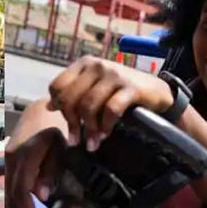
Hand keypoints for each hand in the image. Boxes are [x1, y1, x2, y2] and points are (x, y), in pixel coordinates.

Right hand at [5, 127, 64, 207]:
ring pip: (7, 195)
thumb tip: (41, 196)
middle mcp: (11, 160)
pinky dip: (18, 200)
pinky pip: (9, 187)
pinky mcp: (8, 162)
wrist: (40, 109)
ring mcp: (7, 161)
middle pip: (11, 198)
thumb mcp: (60, 147)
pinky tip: (32, 205)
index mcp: (25, 156)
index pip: (21, 193)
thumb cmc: (56, 126)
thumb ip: (50, 171)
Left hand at [47, 56, 172, 149]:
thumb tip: (49, 105)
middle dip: (71, 123)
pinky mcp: (131, 87)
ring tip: (92, 144)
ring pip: (89, 105)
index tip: (66, 122)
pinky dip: (105, 126)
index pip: (58, 85)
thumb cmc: (121, 91)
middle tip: (75, 141)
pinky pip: (110, 110)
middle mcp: (97, 65)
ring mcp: (114, 75)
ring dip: (89, 129)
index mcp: (84, 64)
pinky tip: (106, 135)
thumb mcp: (95, 87)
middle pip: (71, 98)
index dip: (58, 106)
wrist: (157, 91)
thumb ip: (74, 92)